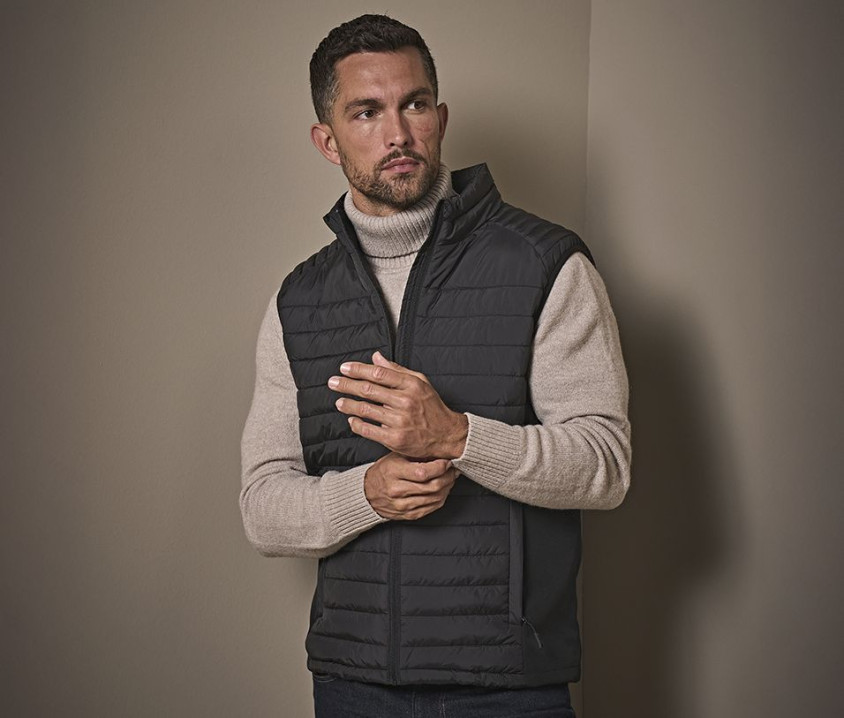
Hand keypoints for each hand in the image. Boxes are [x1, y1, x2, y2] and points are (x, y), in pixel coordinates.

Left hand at [328, 351, 468, 459]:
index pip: (379, 373)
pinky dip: (357, 424)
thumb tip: (375, 357)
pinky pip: (369, 430)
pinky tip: (351, 419)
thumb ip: (397, 370)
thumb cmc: (432, 407)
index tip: (344, 368)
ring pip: (366, 409)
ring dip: (348, 404)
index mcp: (411, 385)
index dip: (358, 370)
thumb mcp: (420, 382)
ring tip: (339, 401)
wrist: (446, 435)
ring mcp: (399, 421)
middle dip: (347, 385)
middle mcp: (405, 401)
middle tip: (332, 382)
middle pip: (368, 390)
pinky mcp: (395, 439)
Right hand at [364, 452, 457, 519]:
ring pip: (435, 498)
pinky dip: (441, 498)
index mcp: (394, 472)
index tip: (447, 461)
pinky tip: (443, 490)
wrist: (367, 493)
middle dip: (448, 477)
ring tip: (450, 478)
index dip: (440, 467)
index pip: (424, 472)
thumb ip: (415, 454)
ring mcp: (403, 505)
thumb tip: (440, 452)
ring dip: (447, 487)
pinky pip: (432, 508)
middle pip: (432, 486)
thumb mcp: (395, 457)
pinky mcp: (408, 515)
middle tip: (453, 470)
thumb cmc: (384, 471)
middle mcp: (397, 490)